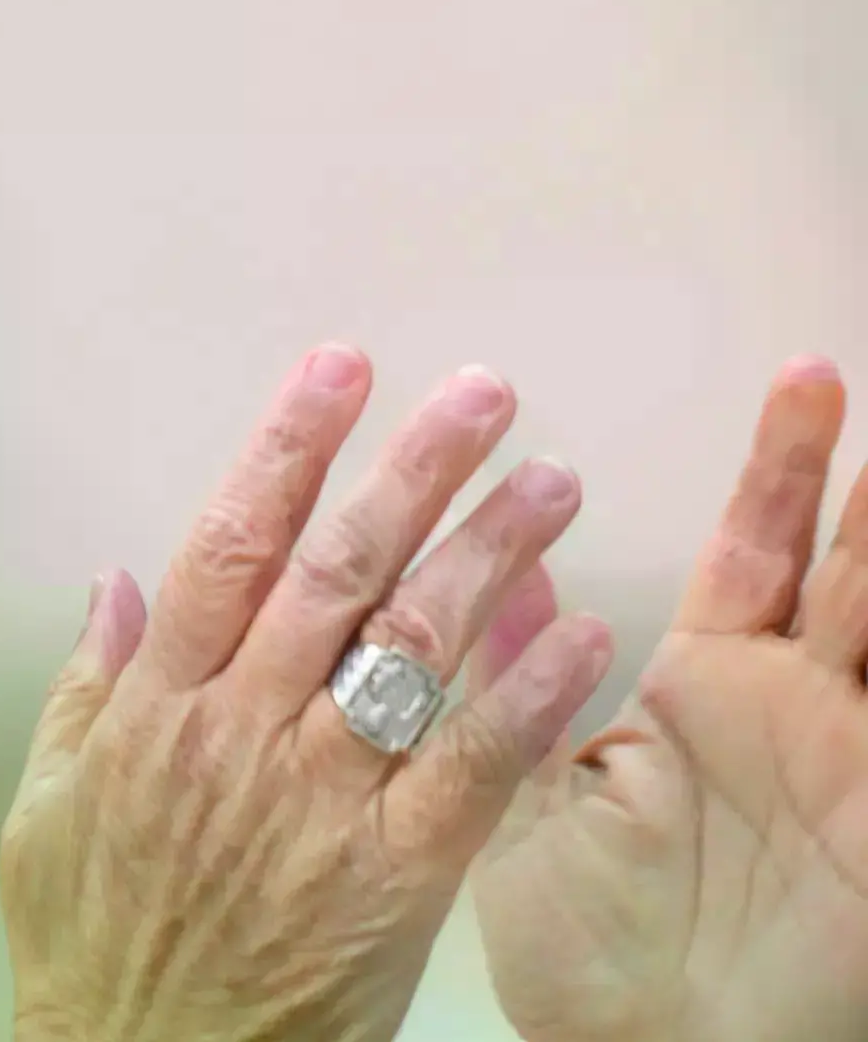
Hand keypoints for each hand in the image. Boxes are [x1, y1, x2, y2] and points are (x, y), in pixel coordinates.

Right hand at [1, 346, 612, 1041]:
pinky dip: (525, 696)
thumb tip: (115, 584)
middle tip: (480, 396)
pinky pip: (470, 770)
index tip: (337, 372)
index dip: (286, 449)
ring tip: (548, 478)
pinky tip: (577, 630)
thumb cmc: (93, 945)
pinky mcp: (392, 875)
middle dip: (411, 470)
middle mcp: (243, 731)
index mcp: (160, 707)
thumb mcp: (46, 809)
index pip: (227, 546)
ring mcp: (321, 800)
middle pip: (336, 573)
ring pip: (410, 648)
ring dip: (486, 552)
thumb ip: (85, 689)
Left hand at [474, 357, 867, 1041]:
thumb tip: (493, 582)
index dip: (774, 474)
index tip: (800, 383)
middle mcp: (781, 708)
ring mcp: (843, 753)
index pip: (745, 553)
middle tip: (829, 375)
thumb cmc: (588, 951)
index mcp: (700, 692)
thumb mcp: (529, 801)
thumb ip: (515, 687)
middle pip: (823, 563)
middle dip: (834, 475)